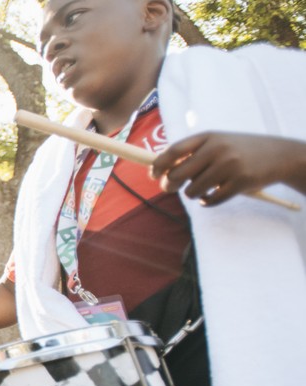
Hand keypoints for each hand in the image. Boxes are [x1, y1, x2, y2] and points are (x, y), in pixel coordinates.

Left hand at [151, 132, 305, 205]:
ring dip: (193, 194)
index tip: (152, 174)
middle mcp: (217, 149)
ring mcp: (229, 166)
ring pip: (192, 190)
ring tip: (204, 188)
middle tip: (170, 188)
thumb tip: (162, 170)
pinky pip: (210, 201)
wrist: (280, 155)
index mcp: (209, 137)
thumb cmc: (241, 150)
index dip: (158, 164)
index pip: (174, 151)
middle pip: (177, 174)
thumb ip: (194, 153)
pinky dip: (207, 202)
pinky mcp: (240, 183)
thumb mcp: (218, 142)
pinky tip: (213, 196)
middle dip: (169, 185)